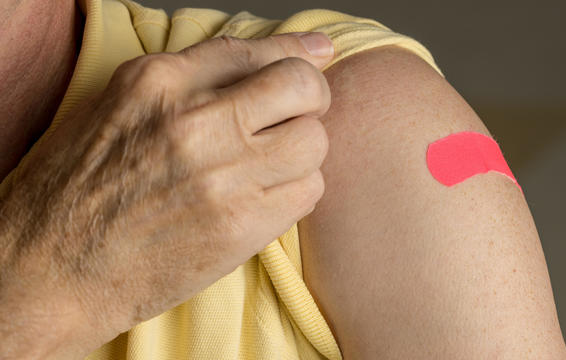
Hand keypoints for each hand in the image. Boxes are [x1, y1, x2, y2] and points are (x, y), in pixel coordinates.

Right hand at [0, 32, 333, 358]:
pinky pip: (308, 192)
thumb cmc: (76, 189)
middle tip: (295, 116)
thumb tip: (266, 57)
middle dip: (310, 99)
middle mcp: (193, 122)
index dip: (296, 53)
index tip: (318, 55)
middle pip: (301, 88)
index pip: (254, 49)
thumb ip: (190, 80)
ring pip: (313, 142)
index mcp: (157, 82)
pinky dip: (296, 192)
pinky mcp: (239, 227)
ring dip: (302, 152)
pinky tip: (265, 198)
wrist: (50, 269)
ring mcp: (220, 176)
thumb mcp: (118, 108)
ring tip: (271, 165)